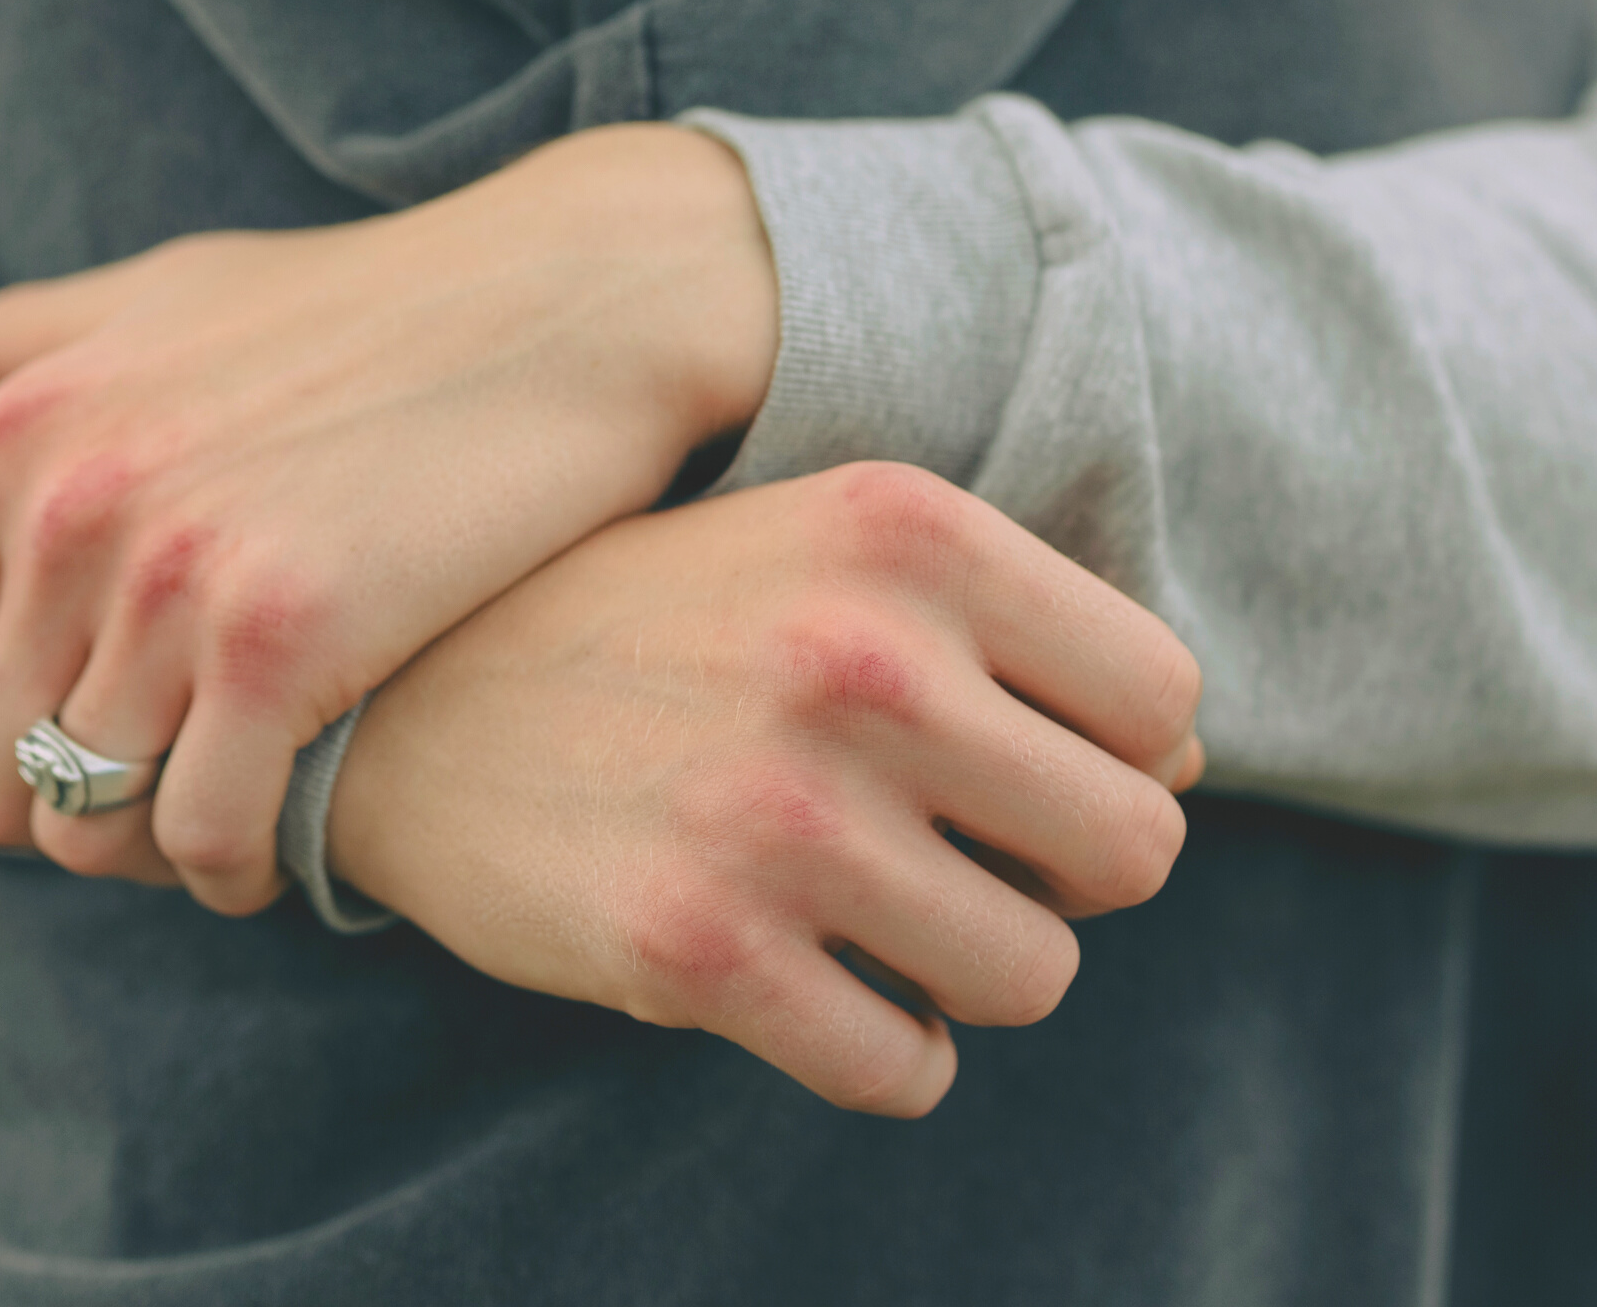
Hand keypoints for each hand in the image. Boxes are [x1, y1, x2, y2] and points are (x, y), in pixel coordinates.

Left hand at [0, 124, 780, 911]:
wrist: (566, 298)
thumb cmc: (367, 301)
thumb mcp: (167, 295)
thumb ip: (22, 336)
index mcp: (18, 431)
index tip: (44, 755)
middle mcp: (69, 505)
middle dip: (62, 815)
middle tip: (153, 800)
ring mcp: (172, 575)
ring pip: (88, 824)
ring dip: (151, 850)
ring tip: (222, 820)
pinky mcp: (286, 637)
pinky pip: (204, 836)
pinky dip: (235, 868)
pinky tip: (284, 838)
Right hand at [327, 463, 1204, 1117]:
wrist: (406, 697)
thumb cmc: (659, 621)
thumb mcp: (824, 554)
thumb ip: (1007, 627)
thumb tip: (1190, 759)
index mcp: (906, 529)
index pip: (1164, 697)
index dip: (1106, 751)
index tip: (1009, 759)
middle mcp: (859, 657)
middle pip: (1134, 848)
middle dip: (1056, 872)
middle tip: (950, 852)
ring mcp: (777, 811)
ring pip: (1034, 975)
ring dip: (966, 969)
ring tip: (870, 916)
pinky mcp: (698, 950)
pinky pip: (904, 1068)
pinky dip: (882, 1052)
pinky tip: (809, 986)